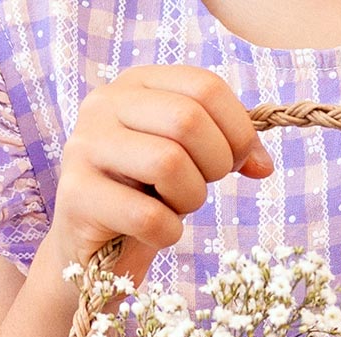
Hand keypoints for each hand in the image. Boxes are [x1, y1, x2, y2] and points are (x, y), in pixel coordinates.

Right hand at [45, 65, 273, 284]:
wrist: (96, 248)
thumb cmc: (147, 198)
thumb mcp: (192, 164)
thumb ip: (227, 150)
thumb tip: (263, 165)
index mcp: (137, 84)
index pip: (205, 87)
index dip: (238, 130)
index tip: (237, 162)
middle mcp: (105, 104)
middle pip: (189, 120)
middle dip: (215, 165)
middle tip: (201, 187)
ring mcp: (85, 146)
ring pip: (168, 163)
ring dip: (190, 198)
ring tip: (174, 208)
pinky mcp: (77, 195)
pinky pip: (148, 216)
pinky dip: (168, 233)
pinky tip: (156, 233)